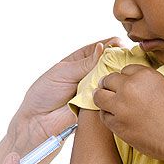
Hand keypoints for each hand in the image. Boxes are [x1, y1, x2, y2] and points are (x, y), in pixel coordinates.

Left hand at [0, 37, 122, 163]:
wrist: (39, 121)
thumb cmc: (45, 93)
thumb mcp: (63, 72)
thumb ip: (84, 63)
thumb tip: (102, 48)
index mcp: (78, 61)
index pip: (97, 49)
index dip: (109, 45)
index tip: (119, 43)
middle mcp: (88, 73)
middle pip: (107, 62)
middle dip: (117, 58)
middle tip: (125, 56)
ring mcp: (94, 88)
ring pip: (110, 78)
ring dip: (117, 74)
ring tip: (122, 69)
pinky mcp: (98, 102)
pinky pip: (109, 95)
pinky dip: (114, 90)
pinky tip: (119, 85)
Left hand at [93, 64, 163, 162]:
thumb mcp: (162, 84)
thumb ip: (144, 81)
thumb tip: (129, 82)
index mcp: (143, 75)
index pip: (124, 70)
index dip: (124, 78)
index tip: (125, 84)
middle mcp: (129, 87)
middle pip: (108, 80)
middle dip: (109, 85)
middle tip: (109, 90)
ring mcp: (121, 106)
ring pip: (99, 96)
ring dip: (102, 97)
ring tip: (106, 101)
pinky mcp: (117, 124)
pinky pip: (103, 115)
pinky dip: (107, 115)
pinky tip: (114, 116)